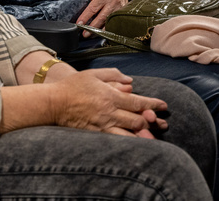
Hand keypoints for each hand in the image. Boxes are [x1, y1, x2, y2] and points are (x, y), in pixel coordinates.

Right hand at [52, 69, 167, 138]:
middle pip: (137, 120)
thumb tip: (130, 82)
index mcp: (111, 96)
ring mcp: (103, 126)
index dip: (153, 104)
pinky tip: (135, 145)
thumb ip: (114, 75)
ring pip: (129, 134)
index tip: (164, 106)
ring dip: (143, 136)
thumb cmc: (73, 86)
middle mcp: (109, 112)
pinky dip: (128, 143)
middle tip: (161, 123)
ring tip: (153, 136)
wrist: (54, 103)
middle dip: (152, 122)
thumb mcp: (94, 74)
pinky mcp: (96, 135)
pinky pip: (116, 141)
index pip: (138, 102)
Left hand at [79, 0, 127, 36]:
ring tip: (92, 35)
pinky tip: (103, 32)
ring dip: (100, 31)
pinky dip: (109, 28)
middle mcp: (112, 2)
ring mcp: (119, 7)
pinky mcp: (124, 11)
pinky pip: (116, 22)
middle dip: (92, 28)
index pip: (92, 9)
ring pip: (109, 22)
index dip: (85, 17)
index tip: (79, 24)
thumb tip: (78, 10)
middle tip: (85, 34)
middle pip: (101, 18)